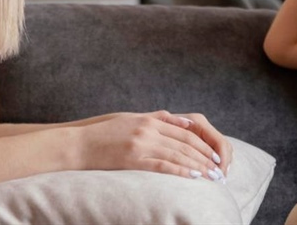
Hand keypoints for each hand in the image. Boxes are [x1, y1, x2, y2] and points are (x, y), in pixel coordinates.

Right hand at [73, 110, 231, 181]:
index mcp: (149, 120)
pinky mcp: (132, 158)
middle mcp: (148, 129)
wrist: (78, 144)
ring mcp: (141, 143)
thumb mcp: (131, 119)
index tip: (214, 155)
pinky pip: (162, 166)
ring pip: (177, 155)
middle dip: (204, 157)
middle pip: (185, 143)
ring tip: (211, 177)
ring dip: (197, 166)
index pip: (184, 132)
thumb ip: (156, 118)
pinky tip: (192, 178)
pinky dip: (180, 171)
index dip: (202, 144)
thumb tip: (182, 122)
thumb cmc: (102, 133)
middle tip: (218, 169)